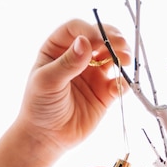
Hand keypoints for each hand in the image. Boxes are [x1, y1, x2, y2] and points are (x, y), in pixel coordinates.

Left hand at [0, 19, 131, 166]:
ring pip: (113, 58)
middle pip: (99, 40)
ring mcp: (93, 75)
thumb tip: (85, 42)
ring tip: (126, 61)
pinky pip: (119, 83)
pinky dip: (124, 83)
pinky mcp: (105, 93)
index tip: (99, 39)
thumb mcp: (47, 82)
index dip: (90, 30)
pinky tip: (119, 88)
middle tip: (122, 45)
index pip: (77, 30)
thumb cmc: (39, 107)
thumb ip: (67, 63)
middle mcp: (78, 58)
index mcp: (57, 49)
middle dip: (112, 40)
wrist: (47, 137)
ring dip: (122, 57)